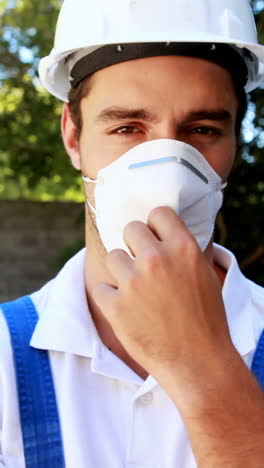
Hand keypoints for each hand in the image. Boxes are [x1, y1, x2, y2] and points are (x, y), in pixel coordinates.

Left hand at [93, 207, 233, 396]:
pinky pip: (101, 287)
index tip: (154, 237)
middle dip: (135, 244)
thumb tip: (166, 235)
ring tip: (135, 290)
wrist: (197, 362)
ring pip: (113, 256)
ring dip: (122, 270)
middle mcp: (156, 259)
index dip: (156, 225)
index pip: (158, 213)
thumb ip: (185, 251)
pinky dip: (110, 297)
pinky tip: (125, 308)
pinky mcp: (115, 306)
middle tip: (143, 264)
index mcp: (183, 248)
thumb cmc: (207, 320)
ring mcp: (133, 282)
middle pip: (131, 229)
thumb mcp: (205, 275)